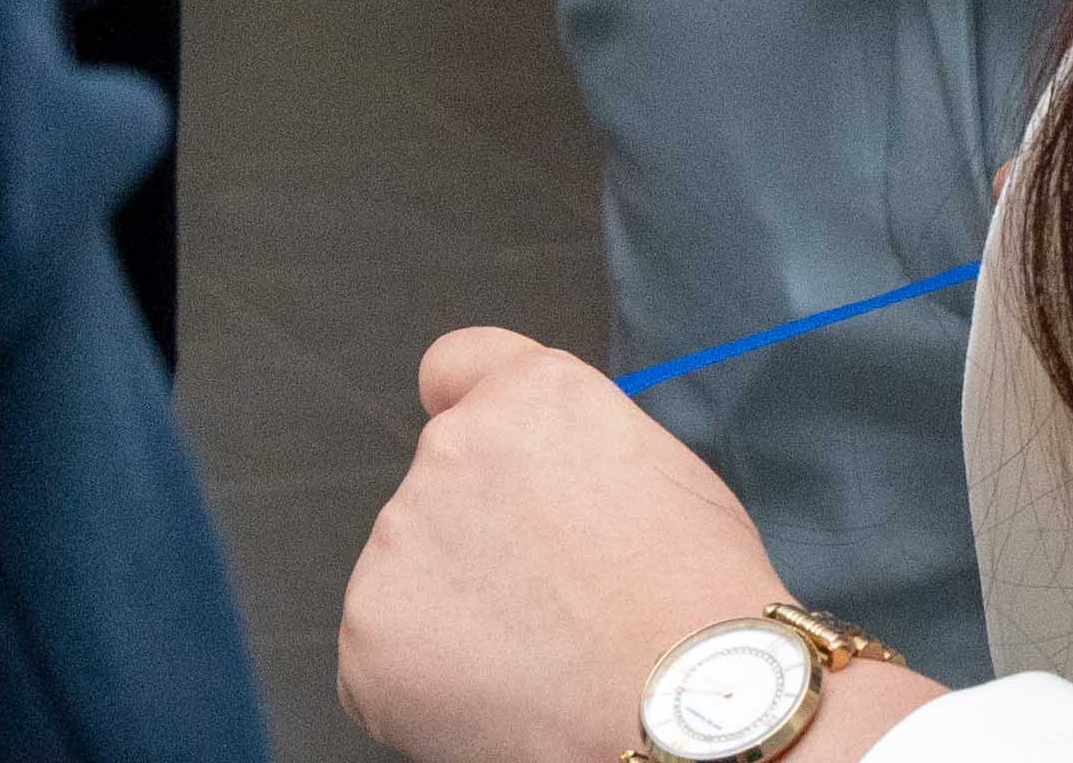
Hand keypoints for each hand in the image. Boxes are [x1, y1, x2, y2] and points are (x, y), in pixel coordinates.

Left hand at [342, 330, 936, 762]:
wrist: (693, 705)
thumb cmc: (702, 604)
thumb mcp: (664, 476)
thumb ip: (578, 454)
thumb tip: (548, 483)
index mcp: (530, 396)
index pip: (454, 367)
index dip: (465, 416)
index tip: (478, 466)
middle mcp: (452, 445)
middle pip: (438, 492)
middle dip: (475, 543)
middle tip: (549, 609)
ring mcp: (401, 536)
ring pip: (410, 578)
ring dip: (452, 617)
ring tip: (541, 666)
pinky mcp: (369, 626)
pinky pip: (382, 660)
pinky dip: (424, 686)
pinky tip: (500, 704)